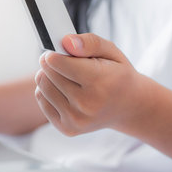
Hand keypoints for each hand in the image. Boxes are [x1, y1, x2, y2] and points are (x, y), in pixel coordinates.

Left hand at [34, 33, 148, 135]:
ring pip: (42, 87)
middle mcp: (86, 104)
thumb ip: (89, 42)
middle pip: (47, 74)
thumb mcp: (111, 52)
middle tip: (64, 63)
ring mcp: (76, 119)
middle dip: (51, 64)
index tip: (60, 52)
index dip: (55, 53)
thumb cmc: (117, 75)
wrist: (130, 107)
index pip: (57, 62)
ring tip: (65, 76)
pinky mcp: (67, 128)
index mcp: (99, 82)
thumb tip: (66, 42)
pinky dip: (47, 92)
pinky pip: (42, 101)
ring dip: (48, 77)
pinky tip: (63, 91)